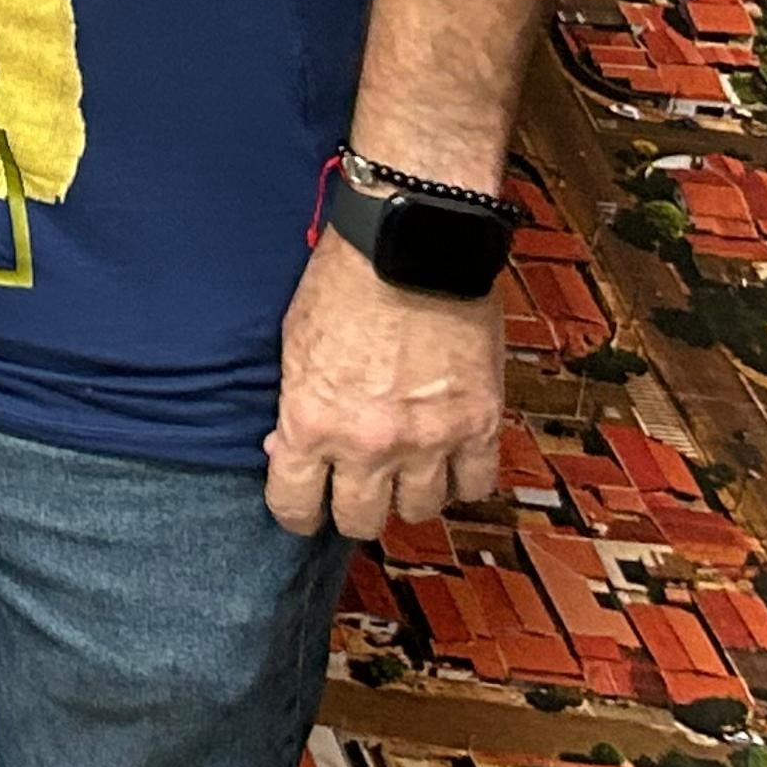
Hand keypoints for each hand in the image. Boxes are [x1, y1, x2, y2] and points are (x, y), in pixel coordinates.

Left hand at [263, 232, 503, 536]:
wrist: (411, 244)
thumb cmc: (343, 282)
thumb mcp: (294, 344)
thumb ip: (294, 406)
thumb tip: (287, 447)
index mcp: (312, 422)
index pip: (295, 507)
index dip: (295, 512)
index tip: (302, 506)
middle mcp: (369, 444)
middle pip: (361, 522)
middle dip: (351, 508)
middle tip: (353, 488)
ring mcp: (429, 440)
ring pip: (419, 511)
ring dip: (408, 493)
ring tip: (403, 468)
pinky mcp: (479, 425)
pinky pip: (474, 485)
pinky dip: (460, 478)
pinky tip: (447, 458)